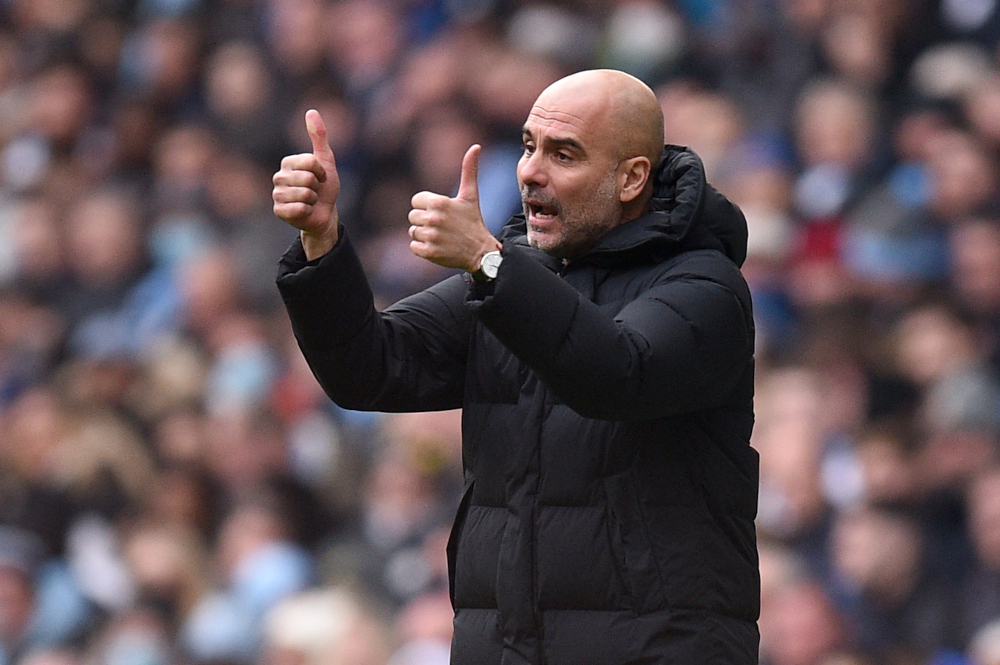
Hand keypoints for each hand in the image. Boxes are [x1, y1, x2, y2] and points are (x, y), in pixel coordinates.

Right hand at [272, 110, 340, 259]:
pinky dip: (307, 211)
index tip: (322, 177)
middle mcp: (279, 177)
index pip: (309, 162)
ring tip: (310, 201)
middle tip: (316, 191)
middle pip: (307, 178)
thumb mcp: (326, 160)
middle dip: (318, 187)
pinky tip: (304, 211)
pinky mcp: (279, 211)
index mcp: (288, 163)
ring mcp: (277, 195)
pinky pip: (298, 209)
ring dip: (313, 200)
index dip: (321, 171)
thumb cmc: (325, 187)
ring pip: (304, 194)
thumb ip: (319, 136)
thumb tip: (311, 111)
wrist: (324, 213)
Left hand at [408, 144, 501, 272]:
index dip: (426, 207)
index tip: (441, 213)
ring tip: (441, 237)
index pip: (416, 201)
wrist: (481, 252)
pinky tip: (438, 246)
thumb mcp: (470, 195)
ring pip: (413, 232)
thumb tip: (475, 146)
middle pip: (412, 216)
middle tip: (442, 226)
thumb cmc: (473, 222)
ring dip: (424, 235)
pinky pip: (414, 246)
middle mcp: (433, 218)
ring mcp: (431, 236)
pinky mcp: (429, 252)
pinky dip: (423, 248)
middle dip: (424, 221)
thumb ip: (469, 170)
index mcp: (439, 202)